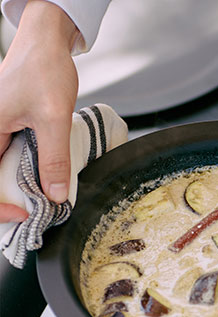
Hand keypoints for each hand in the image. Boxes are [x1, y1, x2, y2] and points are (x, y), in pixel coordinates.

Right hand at [0, 0, 78, 222]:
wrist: (46, 44)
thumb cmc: (44, 70)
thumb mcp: (53, 119)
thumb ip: (54, 159)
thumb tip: (56, 194)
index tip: (23, 214)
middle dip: (6, 200)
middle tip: (30, 214)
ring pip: (0, 171)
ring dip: (16, 189)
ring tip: (38, 203)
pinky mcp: (4, 129)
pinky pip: (8, 159)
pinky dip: (24, 174)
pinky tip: (41, 181)